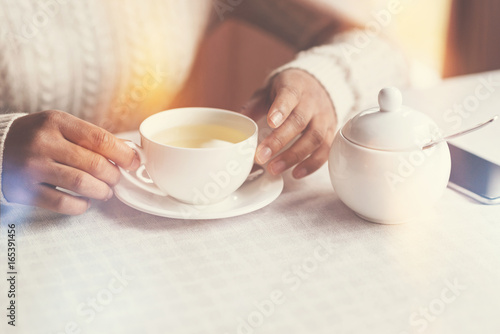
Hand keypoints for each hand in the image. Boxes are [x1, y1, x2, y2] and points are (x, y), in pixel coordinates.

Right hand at [2, 110, 139, 214]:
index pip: (100, 138)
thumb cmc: (38, 137)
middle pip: (94, 164)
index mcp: (57, 121)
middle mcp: (43, 142)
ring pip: (81, 184)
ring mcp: (32, 166)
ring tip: (105, 191)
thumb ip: (93, 138)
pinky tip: (85, 201)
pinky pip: (62, 203)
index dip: (123, 154)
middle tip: (116, 179)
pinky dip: (81, 205)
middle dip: (113, 175)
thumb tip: (129, 151)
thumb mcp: (62, 126)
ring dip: (101, 191)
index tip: (134, 162)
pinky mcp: (23, 189)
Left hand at [240, 69, 336, 177]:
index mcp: (295, 86)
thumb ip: (254, 106)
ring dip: (294, 156)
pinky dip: (312, 164)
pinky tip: (296, 173)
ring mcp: (324, 117)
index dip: (281, 109)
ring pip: (315, 138)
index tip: (271, 122)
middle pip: (300, 121)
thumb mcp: (269, 91)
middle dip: (280, 141)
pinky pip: (325, 150)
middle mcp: (312, 102)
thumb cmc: (288, 91)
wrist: (318, 85)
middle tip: (262, 156)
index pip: (290, 95)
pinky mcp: (331, 132)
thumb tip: (237, 122)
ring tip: (274, 169)